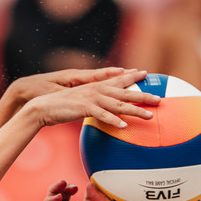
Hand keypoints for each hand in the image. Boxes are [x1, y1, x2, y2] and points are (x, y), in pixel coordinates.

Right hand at [23, 69, 159, 129]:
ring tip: (149, 115)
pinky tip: (124, 126)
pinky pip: (102, 115)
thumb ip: (93, 105)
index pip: (118, 80)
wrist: (42, 107)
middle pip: (124, 92)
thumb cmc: (60, 108)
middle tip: (159, 98)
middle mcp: (96, 90)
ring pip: (118, 104)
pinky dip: (114, 120)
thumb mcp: (79, 104)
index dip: (132, 77)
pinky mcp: (84, 108)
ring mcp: (91, 98)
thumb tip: (102, 113)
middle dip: (143, 95)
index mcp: (95, 87)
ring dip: (134, 110)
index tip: (146, 74)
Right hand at [43, 180, 126, 200]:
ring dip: (53, 190)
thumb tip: (89, 185)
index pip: (76, 194)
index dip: (78, 186)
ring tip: (62, 185)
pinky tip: (59, 197)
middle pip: (61, 196)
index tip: (86, 185)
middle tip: (71, 185)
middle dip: (63, 186)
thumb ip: (101, 195)